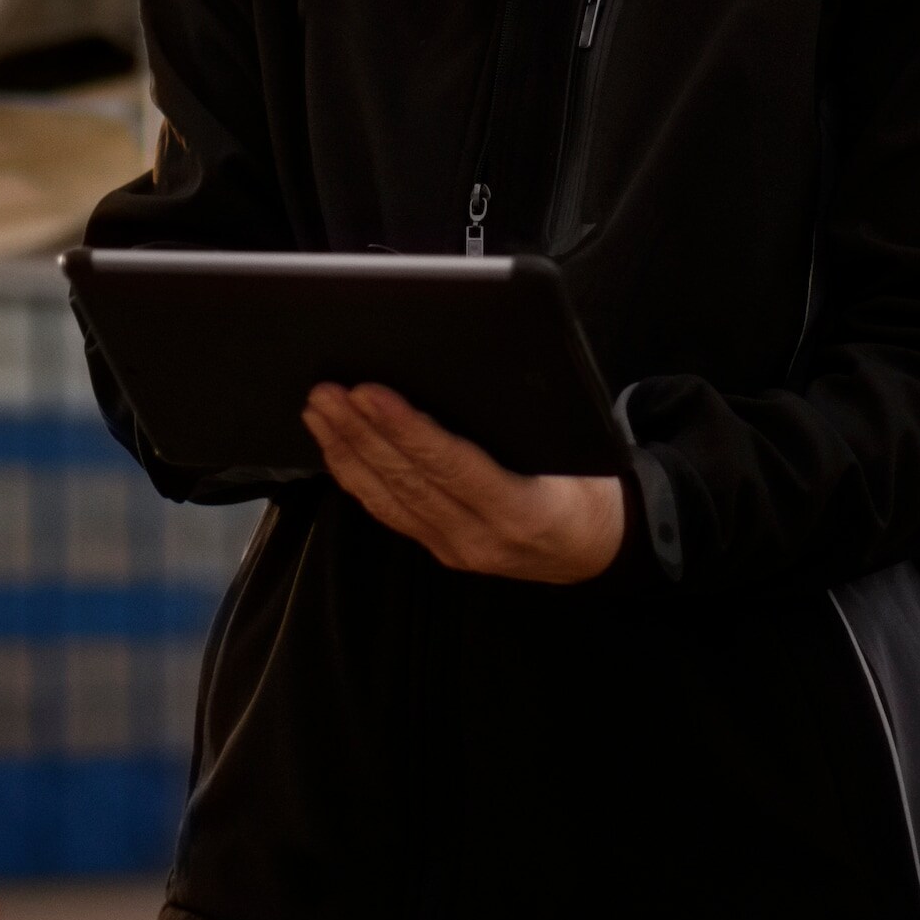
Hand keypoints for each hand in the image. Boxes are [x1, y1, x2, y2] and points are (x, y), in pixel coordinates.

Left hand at [303, 383, 624, 582]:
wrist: (601, 548)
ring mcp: (457, 549)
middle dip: (361, 432)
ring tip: (318, 411)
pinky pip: (390, 513)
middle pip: (409, 480)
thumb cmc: (593, 485)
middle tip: (326, 391)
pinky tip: (336, 449)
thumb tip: (472, 369)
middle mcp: (482, 539)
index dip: (405, 428)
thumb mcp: (579, 448)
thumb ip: (529, 419)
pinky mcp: (442, 550)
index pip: (451, 466)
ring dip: (348, 451)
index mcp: (522, 511)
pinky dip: (358, 477)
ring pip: (390, 499)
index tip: (367, 392)